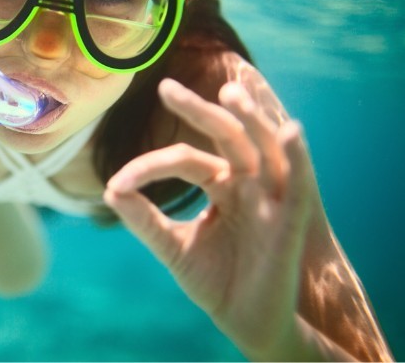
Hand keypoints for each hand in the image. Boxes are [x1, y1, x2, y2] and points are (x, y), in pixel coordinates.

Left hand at [104, 78, 315, 357]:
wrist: (244, 322)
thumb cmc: (215, 281)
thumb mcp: (173, 246)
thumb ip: (145, 218)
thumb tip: (110, 189)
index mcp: (221, 184)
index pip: (184, 159)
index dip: (150, 166)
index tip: (117, 184)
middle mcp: (247, 183)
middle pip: (226, 134)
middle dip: (199, 110)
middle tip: (166, 88)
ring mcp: (271, 197)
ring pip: (264, 146)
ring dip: (252, 118)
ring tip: (232, 92)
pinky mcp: (292, 219)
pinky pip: (300, 182)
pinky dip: (298, 156)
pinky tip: (291, 130)